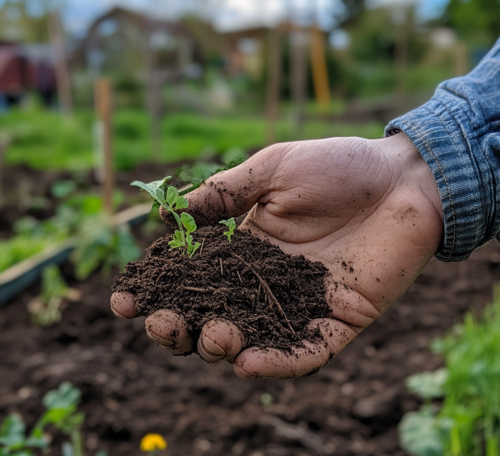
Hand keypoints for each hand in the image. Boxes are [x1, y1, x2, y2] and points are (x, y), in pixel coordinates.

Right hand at [111, 133, 442, 377]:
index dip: (157, 290)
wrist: (403, 179)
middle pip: (212, 316)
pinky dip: (278, 363)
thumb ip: (222, 193)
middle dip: (180, 327)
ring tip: (212, 335)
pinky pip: (305, 352)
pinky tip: (248, 363)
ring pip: (251, 340)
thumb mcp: (271, 170)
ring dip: (222, 346)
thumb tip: (164, 214)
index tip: (124, 299)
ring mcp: (300, 304)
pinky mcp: (339, 320)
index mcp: (244, 247)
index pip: (191, 278)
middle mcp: (265, 282)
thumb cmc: (337, 166)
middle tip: (162, 324)